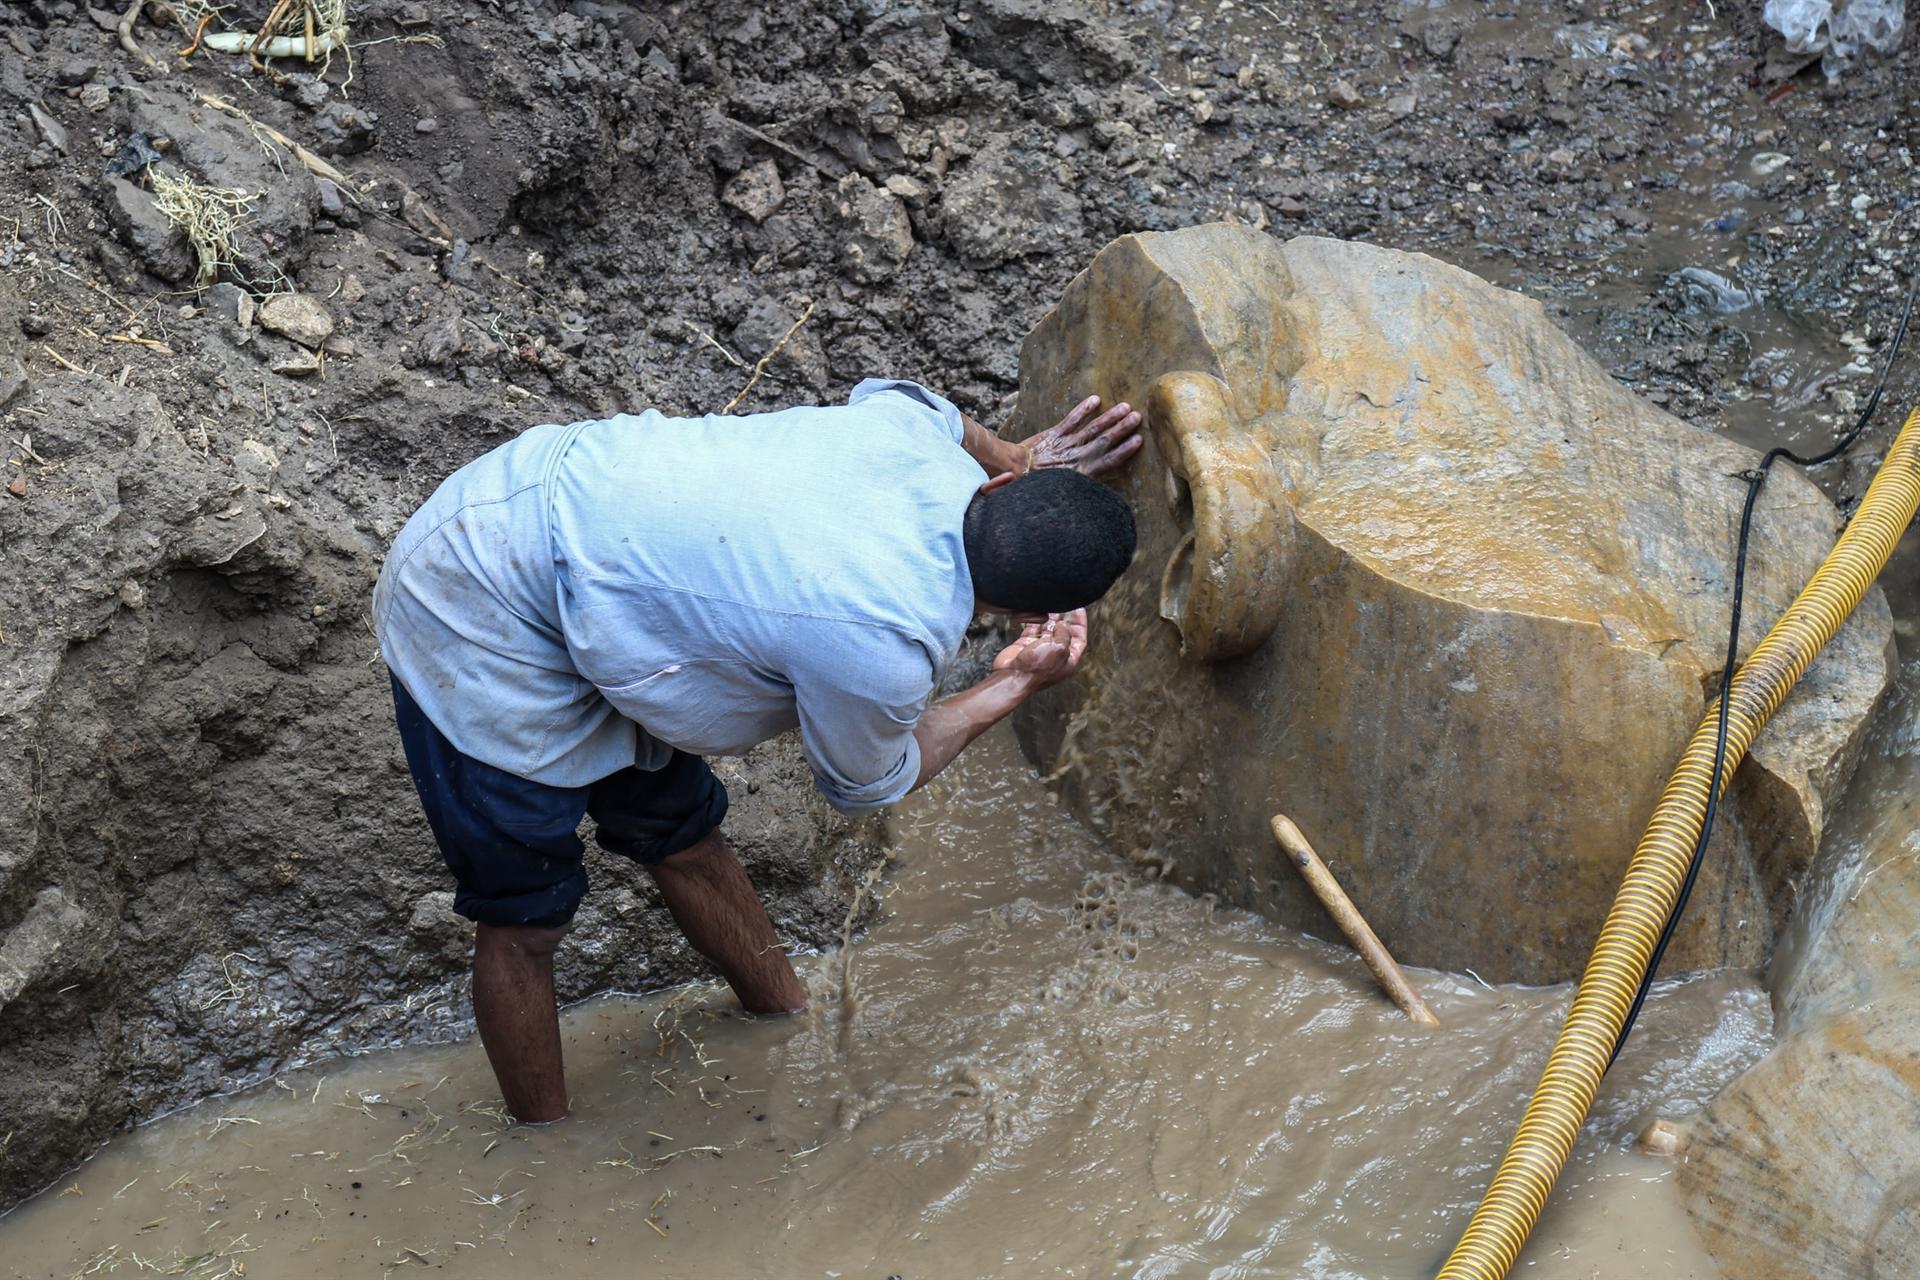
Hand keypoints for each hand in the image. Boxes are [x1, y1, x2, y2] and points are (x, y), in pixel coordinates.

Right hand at [991, 610, 1088, 689]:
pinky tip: (1037, 611)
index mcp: (1068, 659)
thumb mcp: (1059, 649)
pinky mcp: (1026, 645)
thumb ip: (1064, 633)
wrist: (1012, 677)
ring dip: (1050, 618)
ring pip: (1048, 629)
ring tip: (1051, 604)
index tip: (1079, 609)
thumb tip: (1062, 623)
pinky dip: (1035, 620)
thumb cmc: (1036, 669)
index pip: (1080, 638)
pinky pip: (1033, 629)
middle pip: (1064, 632)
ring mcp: (1040, 650)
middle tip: (1063, 603)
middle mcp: (1055, 654)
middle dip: (1064, 618)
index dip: (1080, 623)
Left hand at [1024, 396, 1143, 477]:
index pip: (1109, 461)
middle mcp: (1077, 457)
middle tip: (1138, 417)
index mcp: (1082, 473)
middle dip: (1122, 428)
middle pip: (1104, 441)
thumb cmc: (1039, 485)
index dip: (1125, 450)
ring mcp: (1066, 443)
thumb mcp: (1063, 492)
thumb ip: (1082, 485)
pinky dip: (1083, 409)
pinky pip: (1071, 419)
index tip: (1139, 440)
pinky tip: (1095, 399)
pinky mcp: (1054, 433)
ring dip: (1109, 417)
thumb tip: (1100, 488)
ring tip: (1125, 407)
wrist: (1015, 471)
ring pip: (1092, 429)